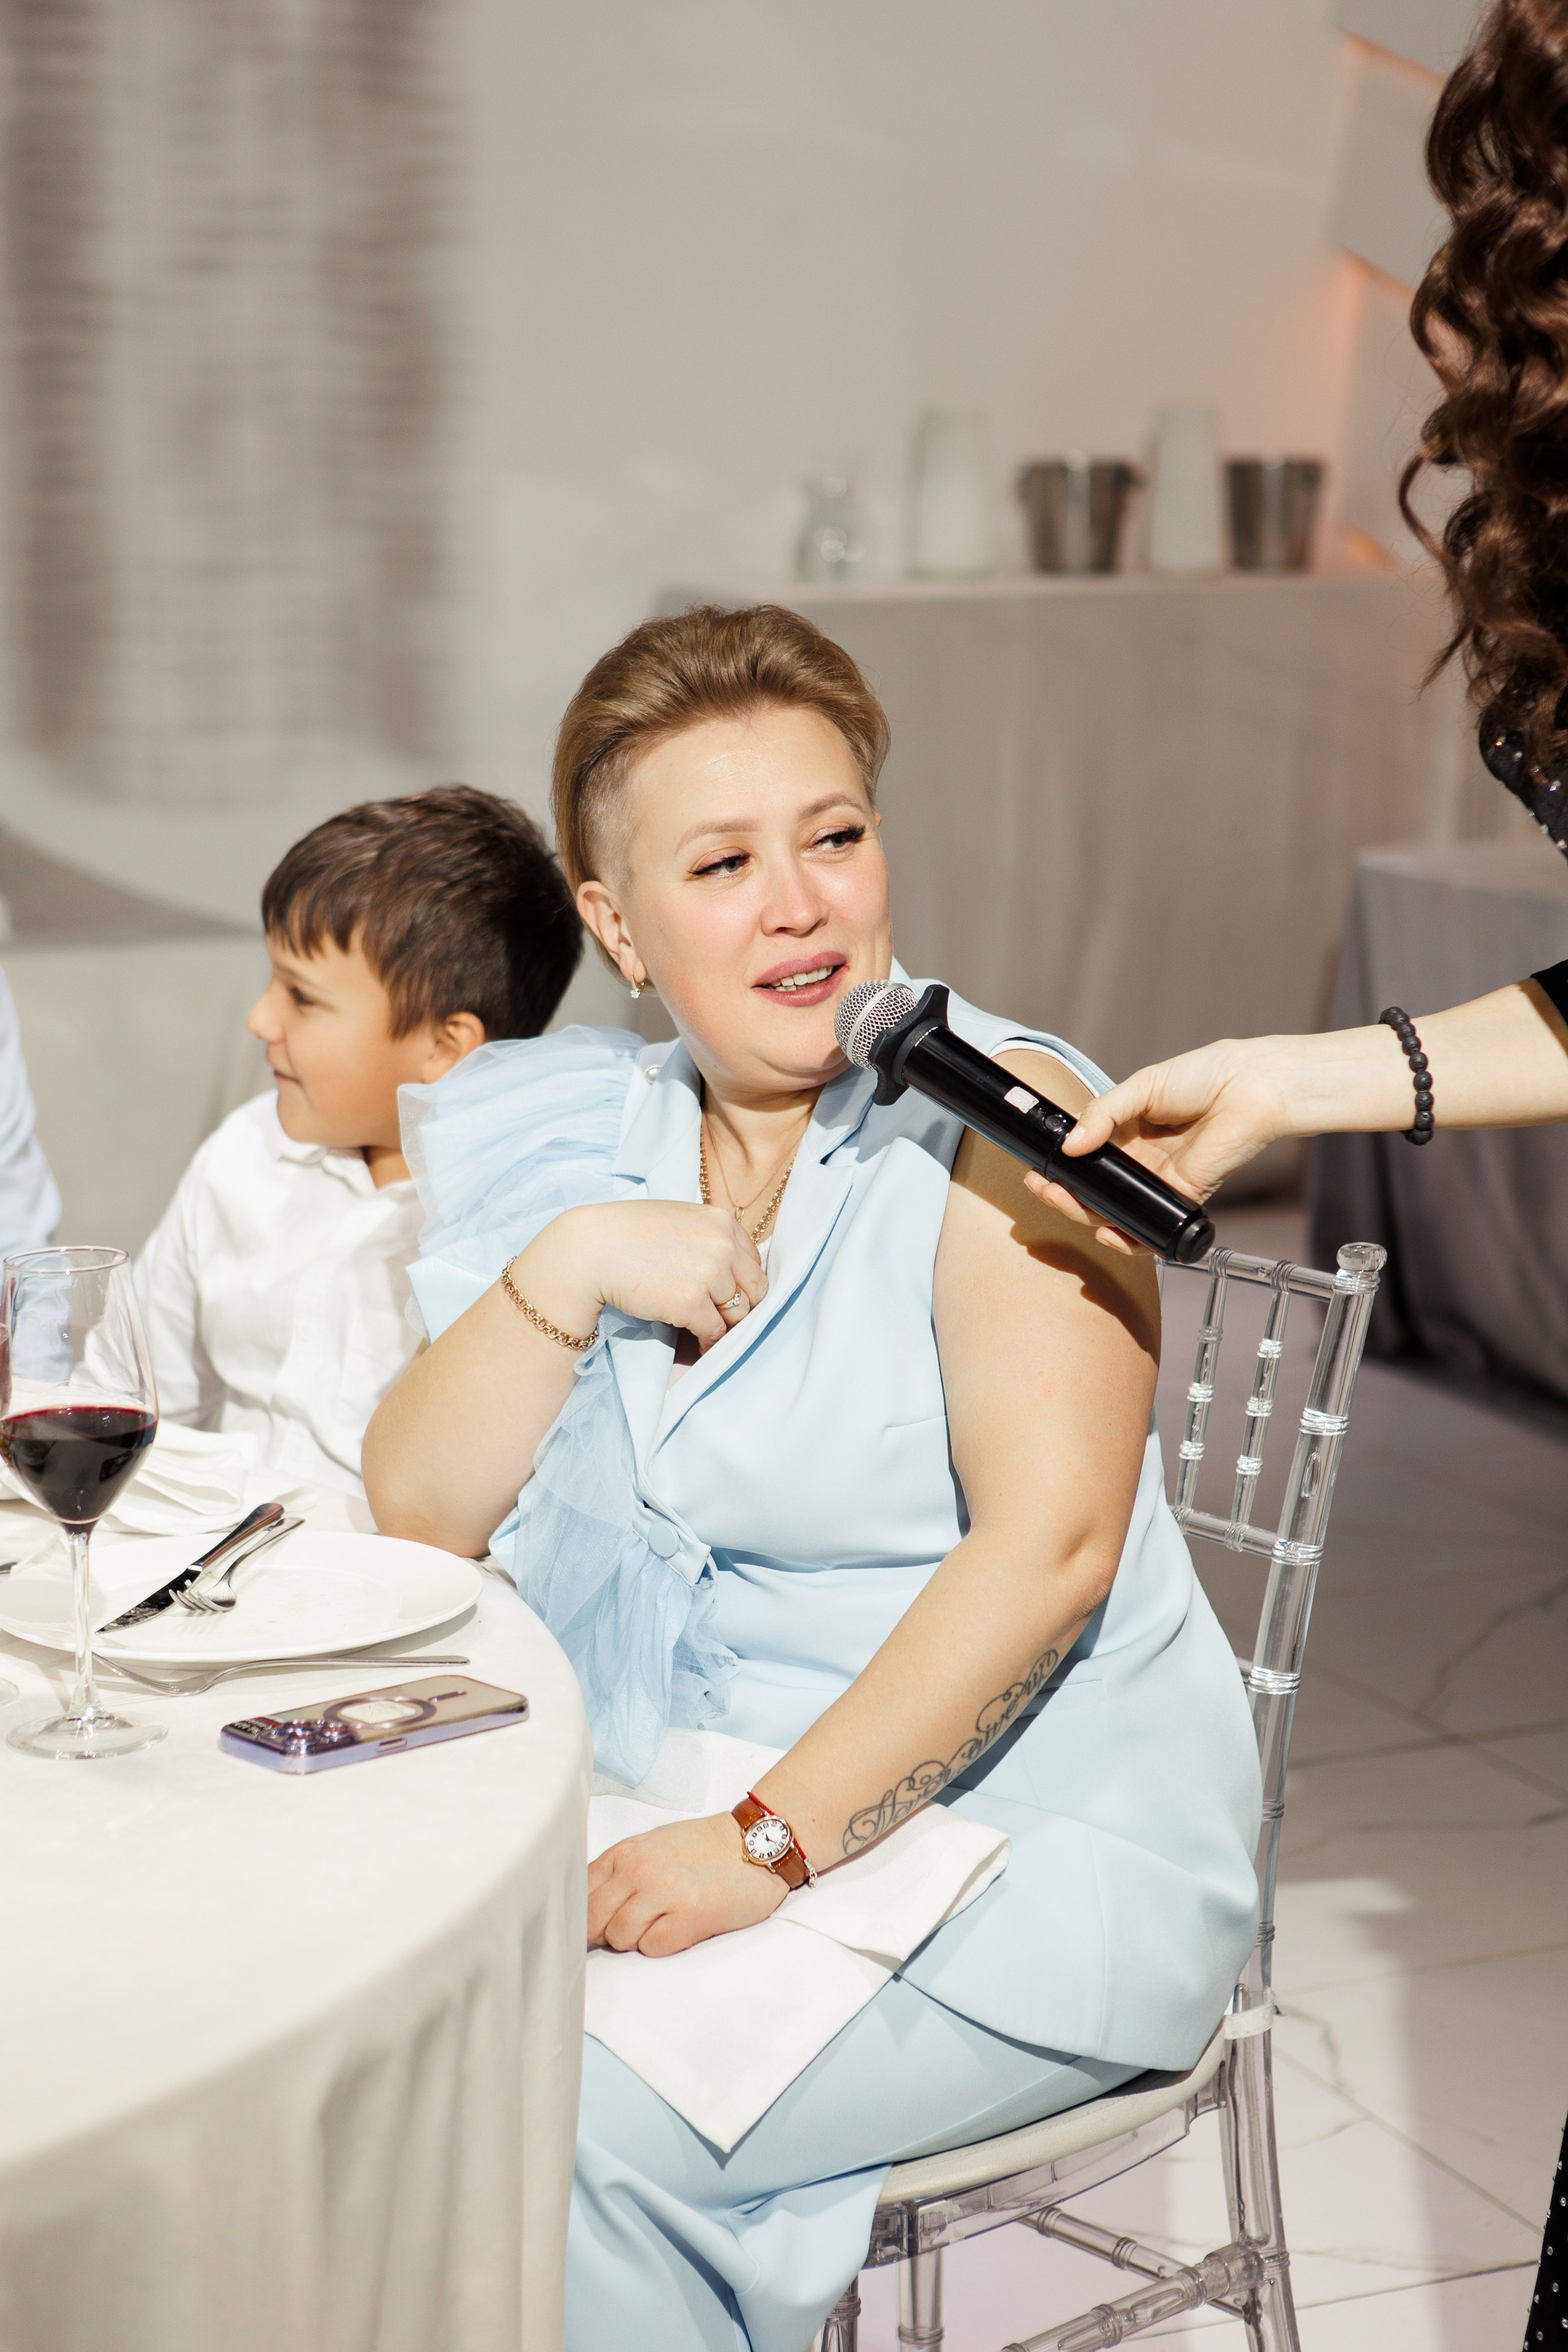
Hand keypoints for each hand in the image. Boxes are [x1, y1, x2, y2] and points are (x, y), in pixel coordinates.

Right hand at [518, 1199, 767, 1351]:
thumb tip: (729, 1268)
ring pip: (737, 1314)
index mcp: (721, 1220)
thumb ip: (707, 1238)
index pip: (753, 1261)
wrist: (589, 1250)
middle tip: (727, 1323)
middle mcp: (722, 1244)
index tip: (732, 1299)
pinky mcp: (691, 1302)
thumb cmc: (626, 1234)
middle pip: (755, 1289)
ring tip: (712, 1337)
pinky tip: (700, 1347)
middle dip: (743, 1309)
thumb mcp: (678, 1221)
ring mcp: (709, 1273)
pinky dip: (709, 1344)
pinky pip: (715, 1332)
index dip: (743, 1284)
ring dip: (725, 1328)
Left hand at [588, 1812, 787, 1954]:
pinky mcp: (690, 1915)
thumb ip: (618, 1872)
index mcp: (626, 1852)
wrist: (755, 1844)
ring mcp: (664, 1892)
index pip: (580, 1893)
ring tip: (661, 1923)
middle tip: (632, 1927)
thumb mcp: (651, 1847)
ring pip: (619, 1938)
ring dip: (635, 1940)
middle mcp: (640, 1869)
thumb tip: (588, 1909)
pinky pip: (652, 1948)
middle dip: (606, 1933)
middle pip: (592, 1921)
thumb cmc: (703, 1848)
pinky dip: (661, 1945)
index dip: (583, 1915)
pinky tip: (680, 1927)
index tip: (595, 1924)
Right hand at [1023, 1036, 1297, 1250]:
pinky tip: (1108, 1233)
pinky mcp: (1182, 1199)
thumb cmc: (1202, 1077)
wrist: (1248, 1089)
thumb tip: (1071, 1145)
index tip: (1038, 1169)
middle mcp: (1140, 1163)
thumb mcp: (1141, 1087)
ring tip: (1062, 1201)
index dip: (1059, 1167)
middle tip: (1042, 1187)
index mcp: (1126, 1133)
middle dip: (1062, 1193)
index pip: (1083, 1159)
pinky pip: (1150, 1229)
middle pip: (1093, 1190)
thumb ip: (1103, 1114)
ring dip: (1084, 1214)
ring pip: (1114, 1211)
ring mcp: (1159, 1183)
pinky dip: (1128, 1239)